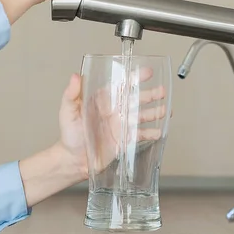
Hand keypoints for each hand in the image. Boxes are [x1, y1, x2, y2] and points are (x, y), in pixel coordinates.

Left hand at [17, 71, 166, 207]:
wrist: (73, 160)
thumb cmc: (69, 135)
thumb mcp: (67, 112)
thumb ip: (71, 94)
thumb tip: (75, 76)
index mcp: (102, 101)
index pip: (120, 86)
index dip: (134, 78)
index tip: (147, 72)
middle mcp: (114, 111)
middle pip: (135, 100)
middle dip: (150, 95)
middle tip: (162, 91)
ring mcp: (120, 126)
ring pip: (141, 116)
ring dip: (154, 112)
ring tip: (166, 110)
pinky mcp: (124, 140)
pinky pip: (140, 135)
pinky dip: (150, 133)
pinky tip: (159, 131)